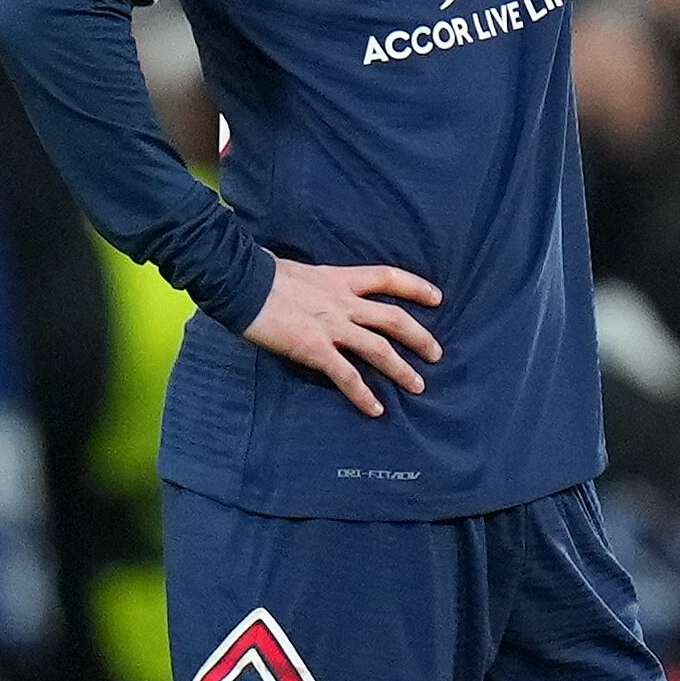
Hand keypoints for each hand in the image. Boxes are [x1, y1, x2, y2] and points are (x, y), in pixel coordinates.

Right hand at [249, 256, 444, 416]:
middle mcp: (343, 303)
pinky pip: (347, 376)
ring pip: (379, 349)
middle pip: (394, 319)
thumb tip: (315, 285)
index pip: (388, 278)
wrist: (242, 283)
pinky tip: (375, 410)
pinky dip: (363, 394)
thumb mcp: (301, 270)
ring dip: (402, 369)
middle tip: (436, 354)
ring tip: (418, 386)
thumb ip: (317, 283)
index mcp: (340, 279)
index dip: (416, 287)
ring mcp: (331, 327)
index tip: (438, 298)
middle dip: (420, 337)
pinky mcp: (315, 349)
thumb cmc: (263, 274)